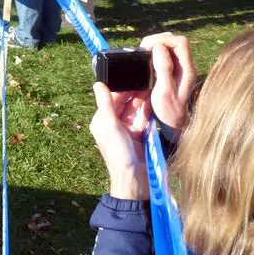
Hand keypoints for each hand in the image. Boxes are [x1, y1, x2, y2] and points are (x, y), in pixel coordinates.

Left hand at [90, 82, 150, 199]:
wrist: (136, 179)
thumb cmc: (119, 153)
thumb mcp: (110, 126)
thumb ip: (105, 105)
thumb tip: (98, 83)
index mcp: (103, 120)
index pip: (111, 98)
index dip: (122, 87)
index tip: (133, 75)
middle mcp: (115, 123)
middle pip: (126, 102)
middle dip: (135, 93)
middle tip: (147, 80)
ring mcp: (129, 129)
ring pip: (137, 109)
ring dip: (143, 101)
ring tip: (153, 88)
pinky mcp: (141, 135)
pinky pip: (145, 119)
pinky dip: (148, 112)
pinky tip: (155, 102)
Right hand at [138, 32, 196, 130]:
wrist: (175, 122)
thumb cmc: (169, 110)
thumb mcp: (164, 91)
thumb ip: (164, 69)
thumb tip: (159, 47)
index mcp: (187, 69)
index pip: (180, 42)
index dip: (163, 40)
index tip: (147, 48)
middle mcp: (185, 65)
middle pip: (174, 41)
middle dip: (157, 40)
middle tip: (142, 50)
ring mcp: (179, 67)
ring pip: (169, 46)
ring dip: (154, 45)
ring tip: (142, 53)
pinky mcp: (172, 69)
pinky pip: (164, 54)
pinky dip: (154, 52)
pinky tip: (145, 59)